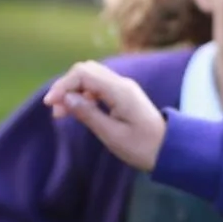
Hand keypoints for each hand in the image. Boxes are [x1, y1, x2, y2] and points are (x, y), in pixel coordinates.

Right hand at [44, 61, 166, 171]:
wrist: (171, 151)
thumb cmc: (143, 147)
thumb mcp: (112, 135)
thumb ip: (88, 114)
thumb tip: (66, 98)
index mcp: (120, 91)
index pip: (83, 74)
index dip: (63, 85)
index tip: (51, 104)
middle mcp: (122, 83)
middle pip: (85, 70)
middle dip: (66, 86)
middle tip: (57, 110)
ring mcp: (124, 88)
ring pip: (91, 77)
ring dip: (74, 90)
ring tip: (63, 113)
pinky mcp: (124, 95)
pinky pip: (99, 86)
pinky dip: (84, 94)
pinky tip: (79, 109)